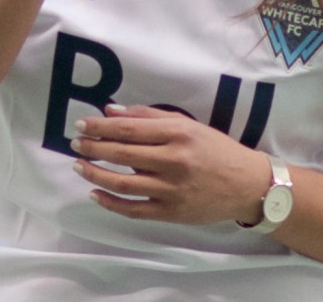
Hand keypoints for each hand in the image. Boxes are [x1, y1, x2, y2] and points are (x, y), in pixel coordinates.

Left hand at [70, 104, 271, 224]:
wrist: (247, 184)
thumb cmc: (217, 150)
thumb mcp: (190, 126)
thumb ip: (151, 117)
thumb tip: (113, 111)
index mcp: (179, 133)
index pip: (130, 129)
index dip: (101, 127)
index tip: (82, 124)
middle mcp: (174, 160)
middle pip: (122, 154)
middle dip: (93, 147)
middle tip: (76, 143)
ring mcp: (171, 188)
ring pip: (122, 182)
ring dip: (95, 173)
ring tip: (79, 165)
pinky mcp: (170, 212)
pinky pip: (132, 209)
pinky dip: (109, 202)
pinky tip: (95, 193)